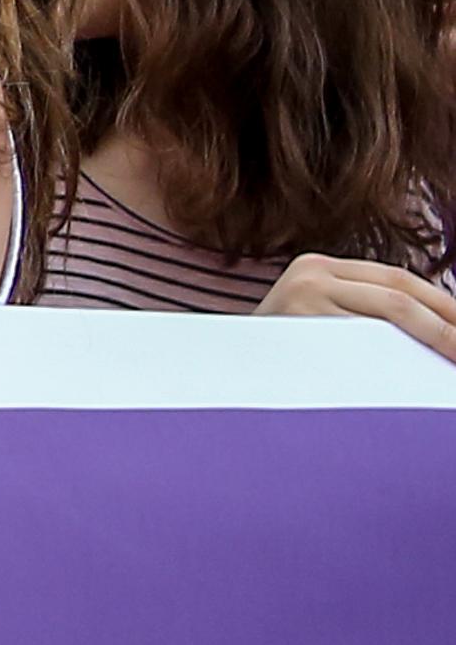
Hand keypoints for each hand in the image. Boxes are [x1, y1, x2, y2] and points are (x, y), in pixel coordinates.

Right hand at [258, 253, 455, 362]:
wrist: (212, 377)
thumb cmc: (270, 361)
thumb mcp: (313, 321)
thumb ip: (355, 313)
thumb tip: (428, 325)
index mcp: (316, 266)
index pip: (396, 279)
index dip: (441, 302)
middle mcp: (310, 272)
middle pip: (400, 292)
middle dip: (446, 320)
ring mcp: (302, 294)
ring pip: (391, 313)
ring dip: (434, 335)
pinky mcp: (299, 321)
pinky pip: (367, 338)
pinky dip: (400, 353)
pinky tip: (419, 367)